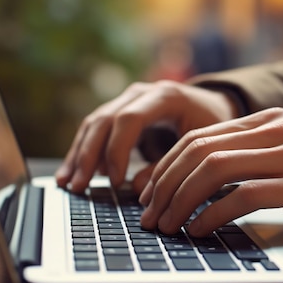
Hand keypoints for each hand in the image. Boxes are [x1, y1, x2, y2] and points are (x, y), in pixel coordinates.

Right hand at [55, 80, 237, 192]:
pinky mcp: (120, 111)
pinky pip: (96, 130)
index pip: (130, 119)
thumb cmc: (210, 125)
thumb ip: (171, 165)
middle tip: (80, 186)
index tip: (115, 181)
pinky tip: (72, 173)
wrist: (213, 106)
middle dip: (89, 156)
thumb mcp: (200, 145)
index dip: (118, 150)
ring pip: (94, 124)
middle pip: (104, 120)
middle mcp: (141, 93)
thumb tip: (135, 189)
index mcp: (165, 96)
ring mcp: (128, 99)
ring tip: (68, 184)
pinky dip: (83, 152)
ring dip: (79, 155)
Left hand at [138, 107, 282, 236]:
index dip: (167, 164)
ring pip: (215, 170)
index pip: (201, 136)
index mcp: (268, 120)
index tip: (150, 190)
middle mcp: (275, 130)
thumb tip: (205, 176)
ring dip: (182, 200)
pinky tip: (201, 228)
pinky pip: (244, 196)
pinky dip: (214, 213)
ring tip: (168, 225)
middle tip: (151, 213)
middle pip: (200, 151)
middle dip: (165, 184)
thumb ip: (253, 152)